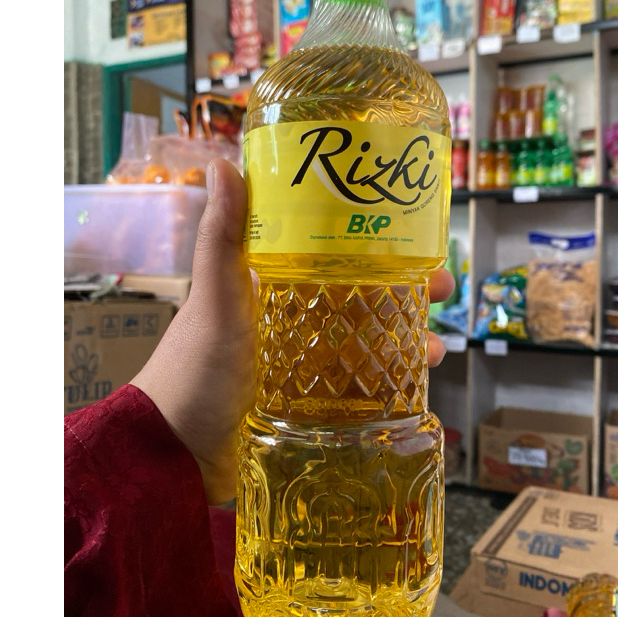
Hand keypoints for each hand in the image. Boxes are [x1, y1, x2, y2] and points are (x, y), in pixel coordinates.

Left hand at [132, 158, 455, 504]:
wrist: (176, 453)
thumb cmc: (194, 370)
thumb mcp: (214, 300)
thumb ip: (221, 239)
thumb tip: (223, 164)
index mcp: (270, 284)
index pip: (333, 252)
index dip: (375, 242)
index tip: (413, 237)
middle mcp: (290, 317)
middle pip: (360, 295)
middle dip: (405, 291)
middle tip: (441, 289)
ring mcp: (302, 360)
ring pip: (367, 340)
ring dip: (406, 339)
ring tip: (436, 349)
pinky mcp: (309, 399)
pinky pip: (358, 382)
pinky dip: (388, 379)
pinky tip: (414, 384)